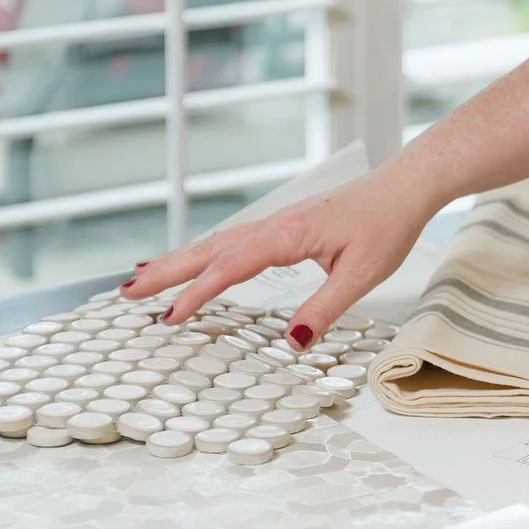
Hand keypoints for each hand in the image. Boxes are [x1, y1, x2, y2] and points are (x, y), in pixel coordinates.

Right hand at [119, 166, 440, 341]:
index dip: (198, 293)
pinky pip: (233, 241)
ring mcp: (275, 224)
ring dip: (178, 261)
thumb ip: (326, 308)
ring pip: (216, 244)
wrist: (403, 187)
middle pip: (208, 250)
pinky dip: (205, 253)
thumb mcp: (363, 274)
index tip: (170, 317)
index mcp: (286, 235)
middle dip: (166, 272)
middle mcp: (273, 225)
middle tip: (125, 293)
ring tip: (142, 278)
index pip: (230, 266)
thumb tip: (294, 342)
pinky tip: (195, 261)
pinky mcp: (283, 226)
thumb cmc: (386, 225)